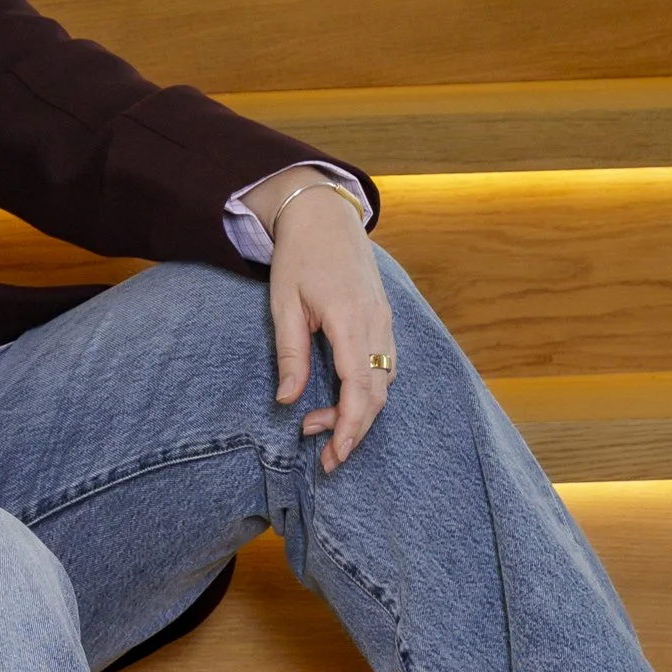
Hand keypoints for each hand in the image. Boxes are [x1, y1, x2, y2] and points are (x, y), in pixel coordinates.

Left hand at [249, 168, 394, 469]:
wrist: (324, 214)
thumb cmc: (299, 255)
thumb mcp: (284, 303)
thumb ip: (290, 353)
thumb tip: (287, 400)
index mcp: (350, 319)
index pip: (359, 387)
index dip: (350, 426)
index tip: (335, 455)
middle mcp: (376, 323)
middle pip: (378, 393)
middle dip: (355, 430)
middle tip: (325, 457)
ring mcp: (385, 320)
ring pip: (385, 382)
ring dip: (359, 412)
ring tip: (321, 425)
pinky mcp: (384, 318)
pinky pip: (387, 365)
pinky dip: (370, 391)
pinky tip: (344, 398)